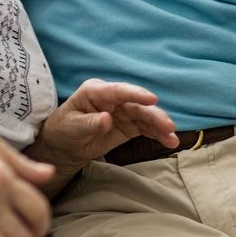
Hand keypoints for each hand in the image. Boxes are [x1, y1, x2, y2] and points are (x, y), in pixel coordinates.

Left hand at [30, 78, 176, 174]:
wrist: (64, 145)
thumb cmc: (63, 129)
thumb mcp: (71, 127)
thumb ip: (89, 123)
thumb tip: (107, 119)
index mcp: (97, 92)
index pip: (119, 91)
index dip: (136, 94)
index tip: (152, 99)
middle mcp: (114, 99)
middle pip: (138, 105)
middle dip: (154, 115)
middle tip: (168, 126)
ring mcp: (123, 111)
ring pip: (146, 116)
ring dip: (160, 125)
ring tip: (172, 137)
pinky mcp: (129, 125)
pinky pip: (146, 128)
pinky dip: (157, 134)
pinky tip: (169, 141)